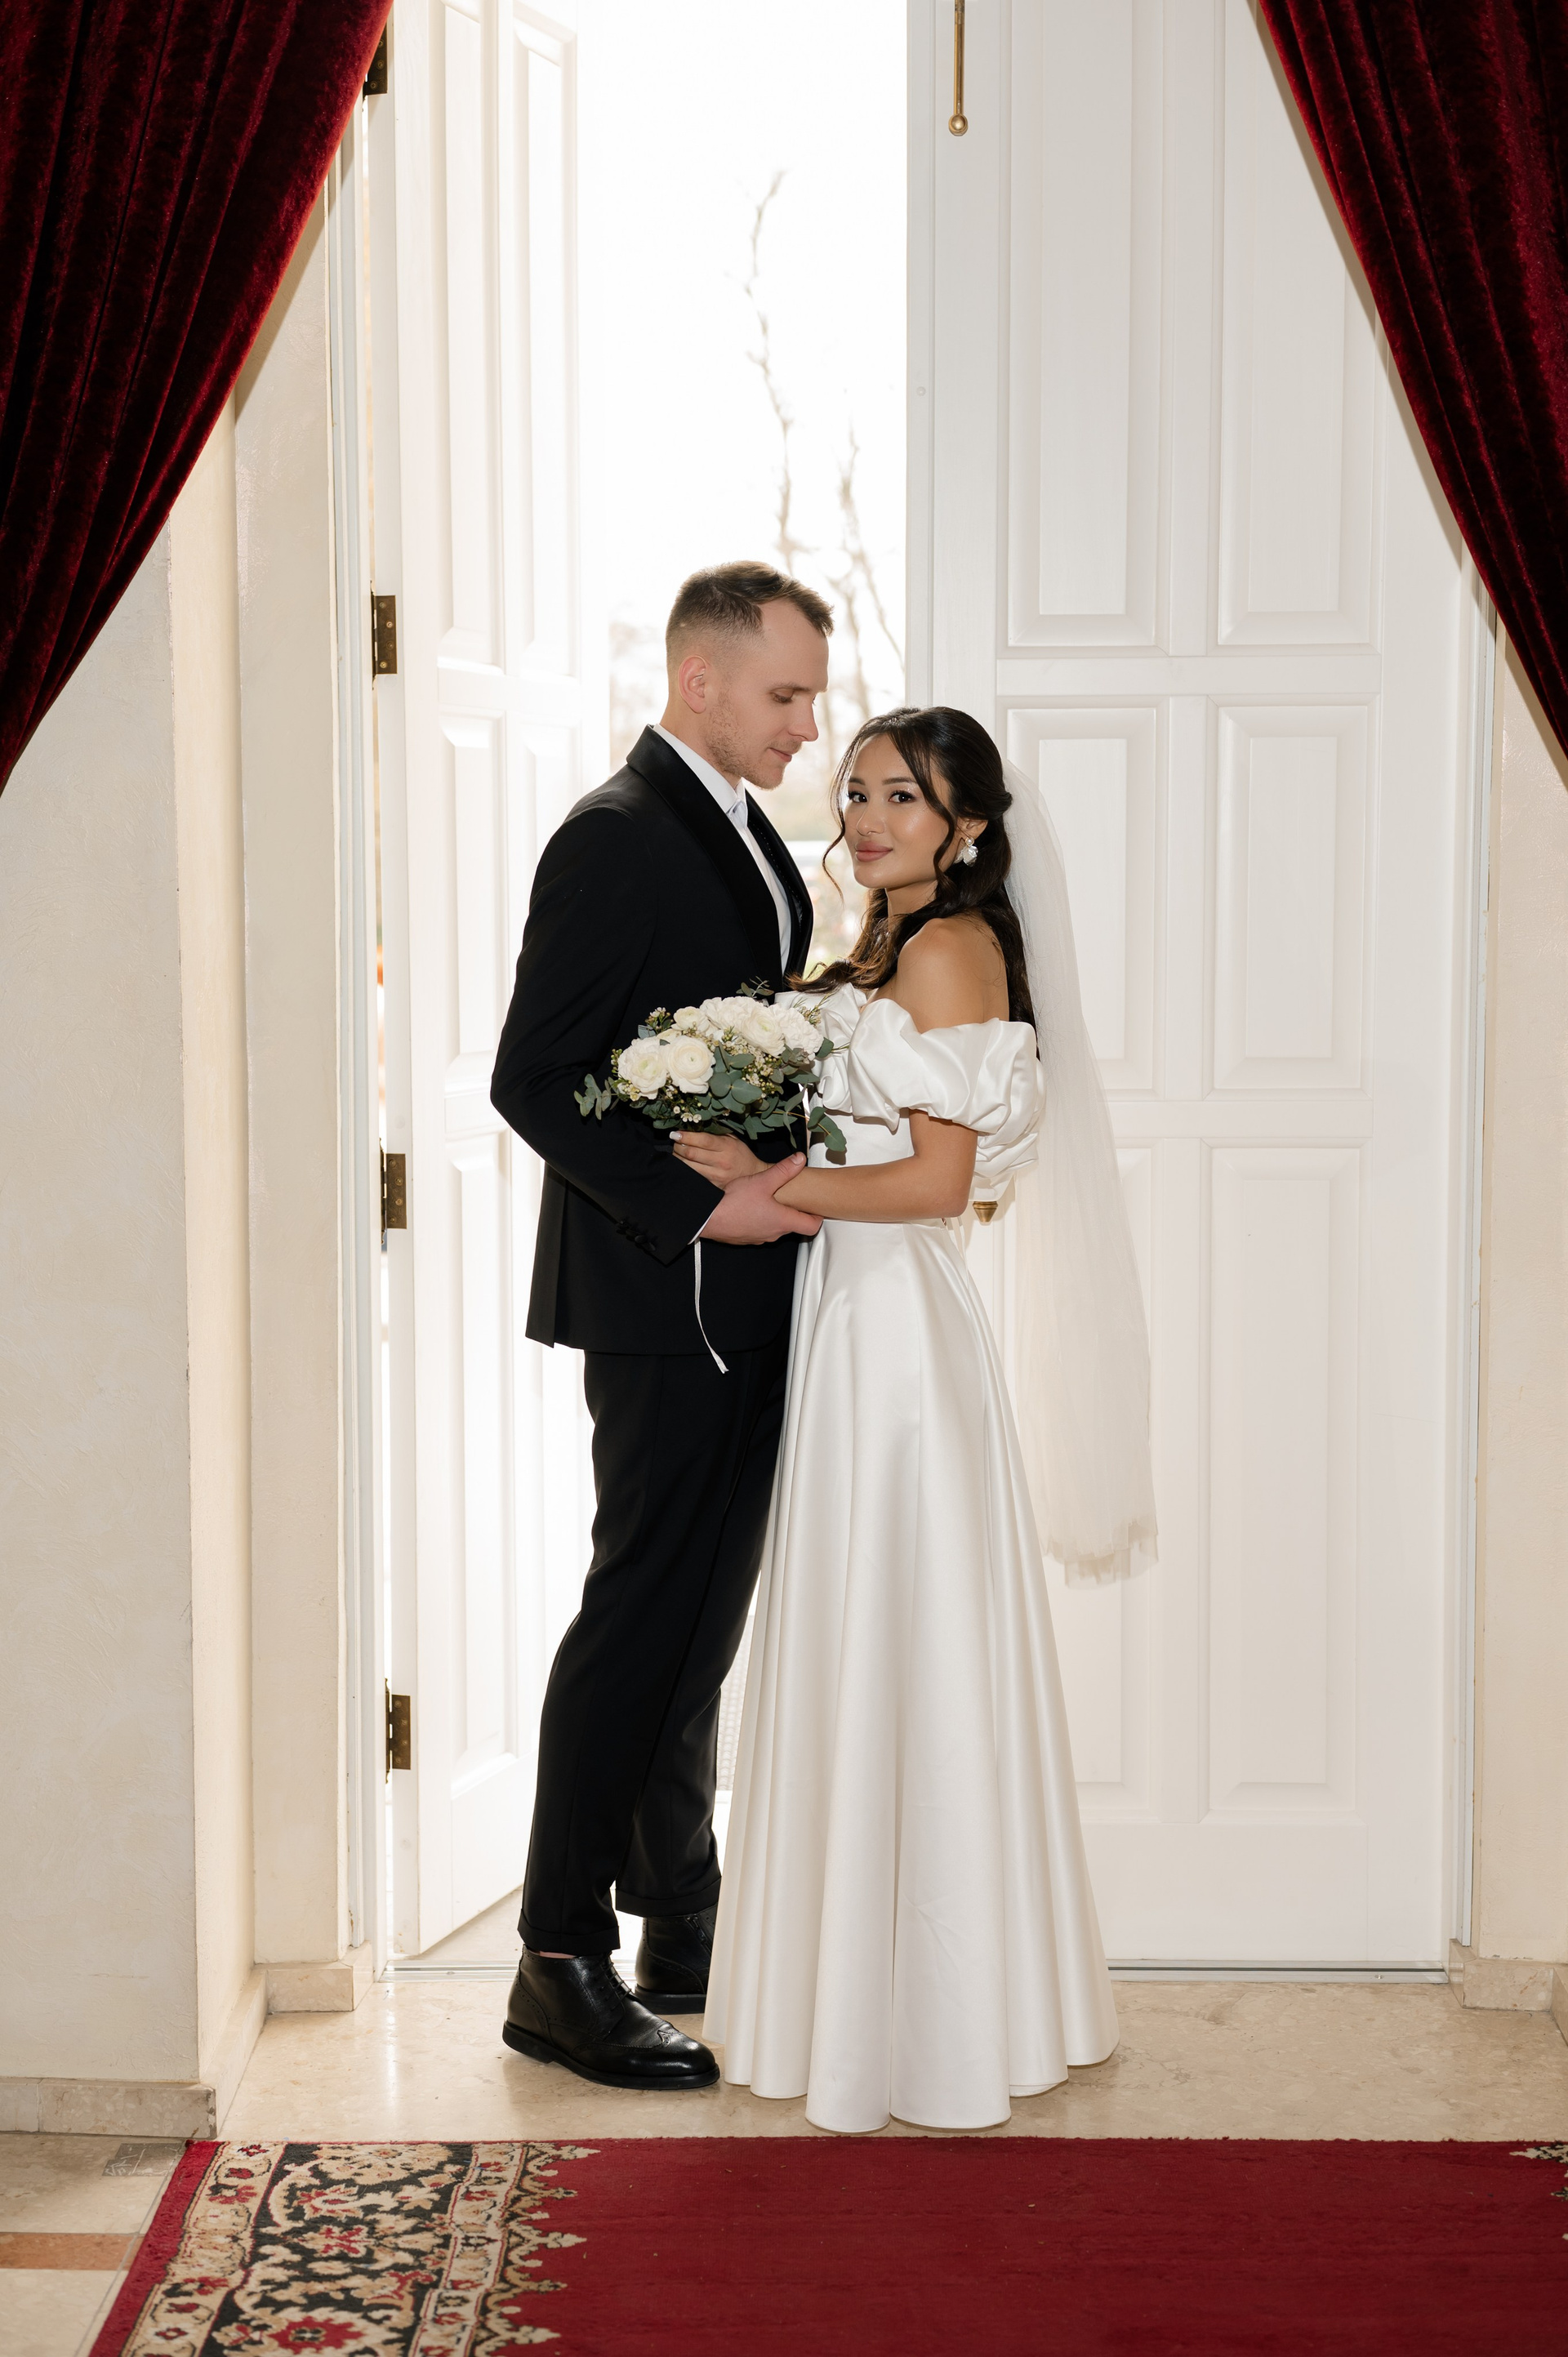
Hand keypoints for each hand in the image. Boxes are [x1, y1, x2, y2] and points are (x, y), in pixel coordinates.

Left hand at [674, 1130, 768, 1187]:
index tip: (675, 1134)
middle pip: (691, 1153)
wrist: (752, 1175)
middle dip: (678, 1146)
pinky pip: (692, 1176)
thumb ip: (716, 1134)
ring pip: (688, 1166)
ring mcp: (716, 1175)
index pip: (703, 1140)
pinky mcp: (711, 1185)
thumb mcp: (733, 1139)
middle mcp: (721, 1161)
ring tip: (676, 1152)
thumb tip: (693, 1127)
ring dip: (678, 1158)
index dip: (686, 1137)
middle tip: (674, 1142)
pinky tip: (682, 1163)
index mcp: (727, 1146)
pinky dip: (683, 1169)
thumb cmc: (740, 1154)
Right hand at [697, 1154, 821, 1243]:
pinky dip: (760, 1219)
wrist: (708, 1219)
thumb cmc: (734, 1203)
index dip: (817, 1216)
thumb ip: (783, 1170)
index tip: (815, 1207)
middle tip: (793, 1198)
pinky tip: (751, 1207)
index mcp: (783, 1221)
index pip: (812, 1226)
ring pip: (775, 1228)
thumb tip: (800, 1160)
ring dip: (776, 1215)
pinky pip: (759, 1229)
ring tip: (770, 1199)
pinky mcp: (746, 1238)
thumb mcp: (762, 1181)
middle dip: (795, 1212)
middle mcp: (774, 1233)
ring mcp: (760, 1238)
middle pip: (794, 1226)